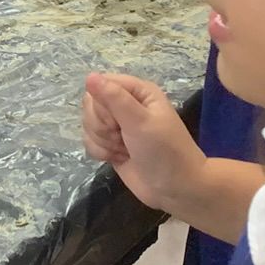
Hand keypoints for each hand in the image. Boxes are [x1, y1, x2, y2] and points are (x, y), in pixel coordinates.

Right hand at [83, 73, 204, 213]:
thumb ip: (114, 98)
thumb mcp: (140, 122)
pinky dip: (100, 152)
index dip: (102, 104)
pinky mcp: (111, 145)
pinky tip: (117, 158)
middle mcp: (126, 105)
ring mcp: (117, 126)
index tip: (116, 121)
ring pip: (88, 124)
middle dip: (101, 125)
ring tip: (124, 149)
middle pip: (91, 105)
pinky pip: (89, 141)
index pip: (101, 84)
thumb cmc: (164, 151)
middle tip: (123, 137)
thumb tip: (89, 76)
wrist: (177, 189)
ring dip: (102, 141)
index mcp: (138, 92)